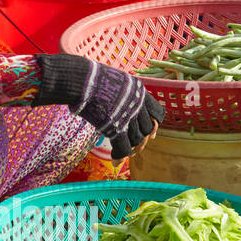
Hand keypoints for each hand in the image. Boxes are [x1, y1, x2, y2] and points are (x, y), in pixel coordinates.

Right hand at [34, 53, 163, 158]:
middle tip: (136, 147)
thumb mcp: (116, 82)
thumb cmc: (93, 79)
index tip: (151, 135)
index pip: (157, 112)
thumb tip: (118, 103)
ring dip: (131, 149)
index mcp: (140, 92)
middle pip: (147, 128)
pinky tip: (115, 161)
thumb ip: (123, 94)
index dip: (155, 125)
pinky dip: (120, 156)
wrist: (83, 80)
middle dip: (142, 140)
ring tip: (124, 153)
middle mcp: (138, 104)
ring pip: (136, 139)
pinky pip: (123, 147)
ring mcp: (128, 117)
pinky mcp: (116, 127)